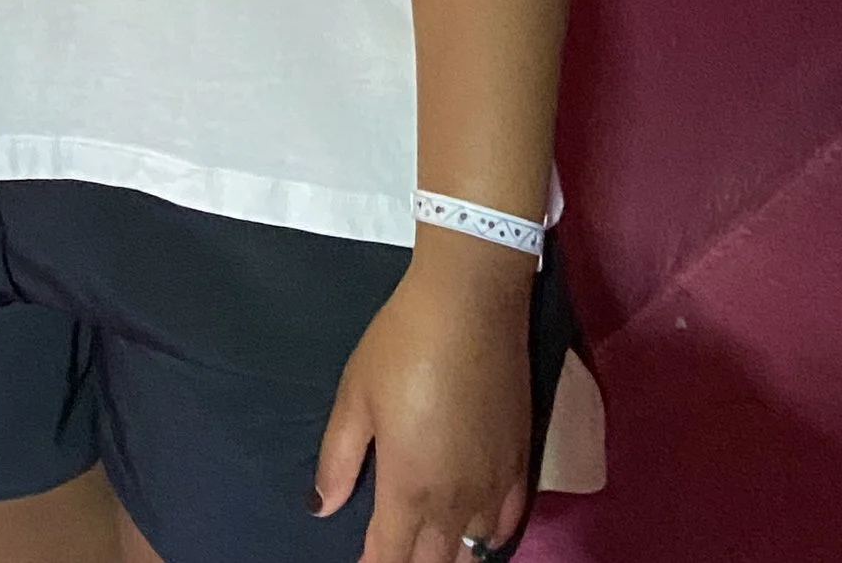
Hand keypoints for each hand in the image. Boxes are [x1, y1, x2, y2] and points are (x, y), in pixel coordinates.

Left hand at [312, 245, 532, 561]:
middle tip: (387, 555)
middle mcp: (456, 501)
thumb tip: (321, 507)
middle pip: (433, 562)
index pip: (390, 557)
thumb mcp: (356, 396)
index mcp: (410, 488)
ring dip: (446, 557)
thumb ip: (338, 458)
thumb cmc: (403, 344)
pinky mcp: (520, 465)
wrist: (471, 304)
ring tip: (425, 550)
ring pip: (472, 553)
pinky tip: (474, 535)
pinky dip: (486, 540)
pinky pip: (505, 527)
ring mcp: (493, 487)